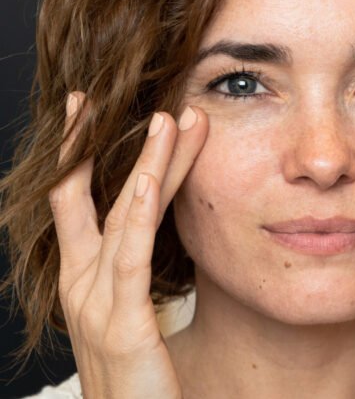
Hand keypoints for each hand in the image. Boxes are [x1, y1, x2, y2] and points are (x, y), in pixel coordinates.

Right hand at [49, 91, 208, 397]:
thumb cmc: (136, 382)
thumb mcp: (129, 320)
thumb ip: (133, 280)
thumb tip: (149, 239)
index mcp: (84, 282)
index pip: (75, 205)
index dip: (79, 158)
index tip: (87, 113)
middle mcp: (82, 285)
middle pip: (90, 199)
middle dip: (96, 144)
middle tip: (101, 95)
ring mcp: (97, 303)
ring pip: (121, 216)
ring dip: (145, 164)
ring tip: (169, 120)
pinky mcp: (123, 323)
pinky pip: (130, 256)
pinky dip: (138, 212)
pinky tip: (149, 178)